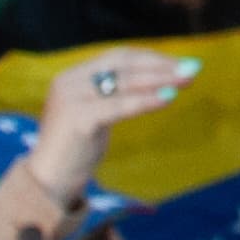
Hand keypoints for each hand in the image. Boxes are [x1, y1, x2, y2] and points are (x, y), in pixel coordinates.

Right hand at [22, 46, 195, 202]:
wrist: (47, 183)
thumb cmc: (76, 150)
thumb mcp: (95, 114)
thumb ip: (115, 95)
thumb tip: (159, 80)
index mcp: (72, 76)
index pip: (118, 57)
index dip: (151, 58)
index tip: (179, 62)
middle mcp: (69, 81)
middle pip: (123, 65)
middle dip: (160, 66)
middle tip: (191, 69)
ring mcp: (71, 98)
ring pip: (124, 82)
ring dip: (160, 79)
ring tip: (186, 80)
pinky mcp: (77, 118)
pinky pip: (120, 105)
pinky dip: (146, 100)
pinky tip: (168, 99)